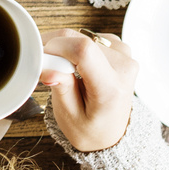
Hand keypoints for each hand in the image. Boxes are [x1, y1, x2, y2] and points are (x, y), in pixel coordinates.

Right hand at [40, 29, 138, 152]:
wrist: (111, 134)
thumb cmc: (91, 128)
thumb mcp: (70, 117)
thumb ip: (60, 88)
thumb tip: (46, 66)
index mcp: (111, 89)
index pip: (83, 50)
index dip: (56, 47)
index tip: (42, 59)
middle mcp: (124, 68)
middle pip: (80, 40)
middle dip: (57, 49)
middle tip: (51, 69)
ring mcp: (125, 56)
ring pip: (82, 35)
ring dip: (67, 48)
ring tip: (67, 71)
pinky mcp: (121, 49)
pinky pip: (90, 37)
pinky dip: (77, 47)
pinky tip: (79, 65)